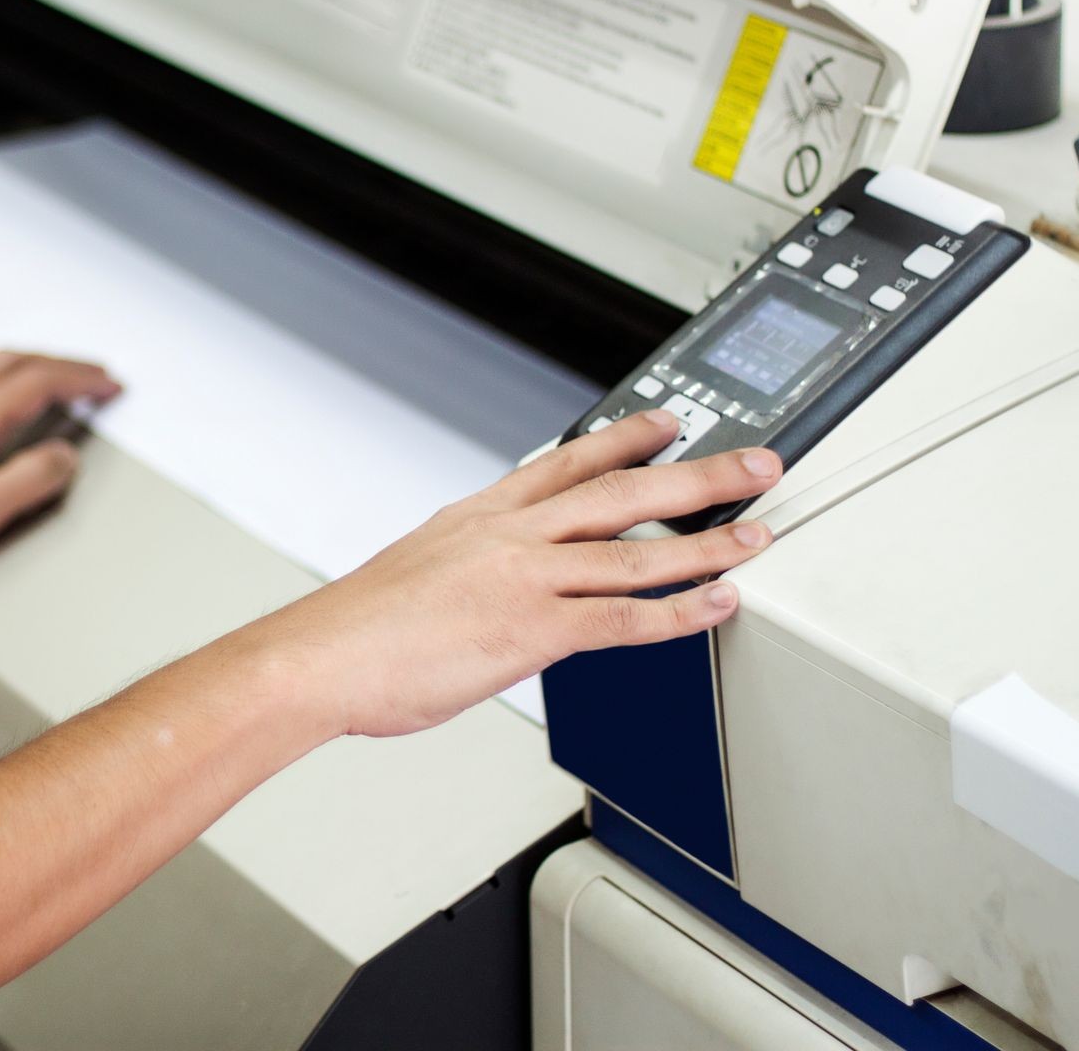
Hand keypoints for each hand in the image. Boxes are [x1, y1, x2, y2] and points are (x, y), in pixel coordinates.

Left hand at [0, 351, 121, 581]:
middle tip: (96, 375)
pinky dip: (6, 371)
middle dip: (65, 364)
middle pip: (20, 361)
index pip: (41, 383)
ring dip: (36, 362)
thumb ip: (29, 480)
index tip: (109, 385)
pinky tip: (6, 388)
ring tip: (61, 375)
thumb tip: (65, 457)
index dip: (82, 380)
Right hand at [258, 410, 782, 739]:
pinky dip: (679, 611)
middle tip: (754, 462)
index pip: (569, 460)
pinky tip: (717, 602)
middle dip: (697, 474)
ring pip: (636, 549)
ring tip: (757, 532)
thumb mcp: (419, 569)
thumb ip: (470, 563)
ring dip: (707, 540)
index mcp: (482, 515)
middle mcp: (511, 536)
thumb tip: (490, 579)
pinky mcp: (532, 631)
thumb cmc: (359, 630)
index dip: (627, 436)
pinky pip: (623, 618)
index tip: (669, 419)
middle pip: (621, 491)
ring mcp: (525, 580)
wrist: (321, 659)